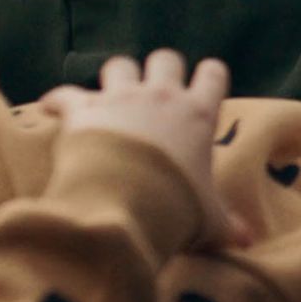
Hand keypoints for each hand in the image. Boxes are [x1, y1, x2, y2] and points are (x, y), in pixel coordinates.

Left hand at [40, 50, 250, 249]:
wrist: (123, 207)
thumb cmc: (174, 208)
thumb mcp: (208, 219)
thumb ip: (227, 225)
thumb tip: (248, 242)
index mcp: (198, 114)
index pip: (214, 74)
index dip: (209, 78)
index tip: (205, 90)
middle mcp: (162, 96)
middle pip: (166, 59)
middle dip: (160, 71)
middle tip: (156, 96)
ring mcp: (120, 98)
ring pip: (120, 65)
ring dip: (116, 79)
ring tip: (111, 98)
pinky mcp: (83, 109)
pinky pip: (65, 94)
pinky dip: (59, 101)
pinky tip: (53, 110)